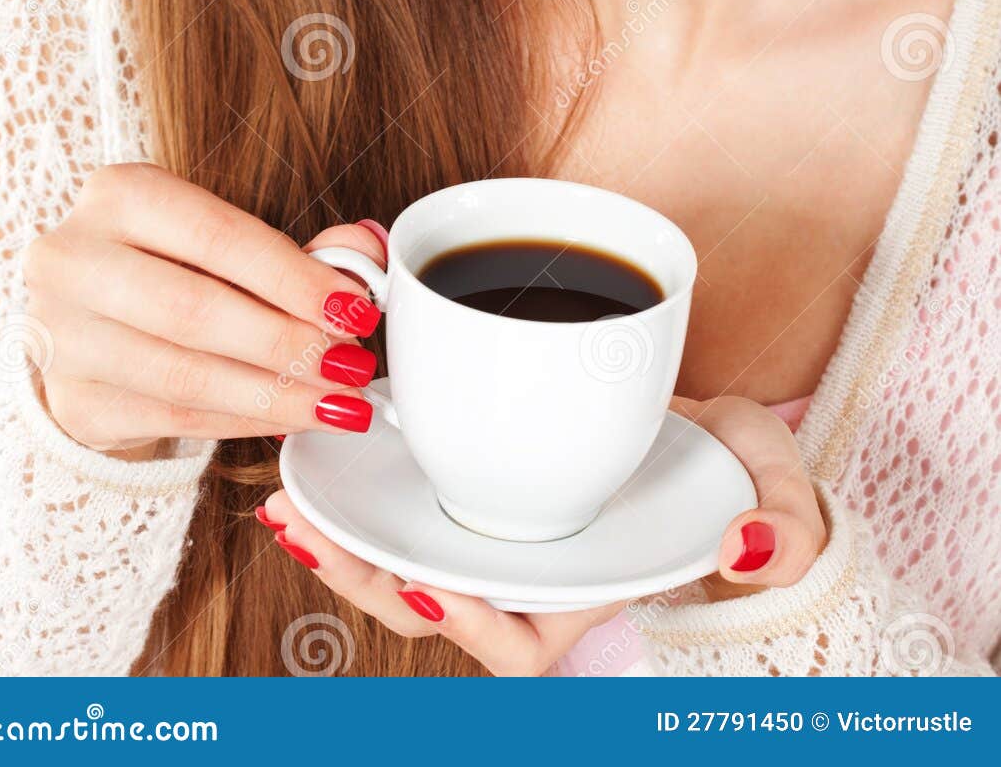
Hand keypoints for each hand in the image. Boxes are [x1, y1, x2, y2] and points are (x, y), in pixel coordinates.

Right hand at [21, 160, 387, 456]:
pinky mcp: (73, 400)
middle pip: (196, 310)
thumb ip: (295, 247)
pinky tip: (291, 417)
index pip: (218, 237)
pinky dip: (244, 421)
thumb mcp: (223, 238)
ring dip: (275, 395)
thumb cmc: (169, 265)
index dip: (294, 278)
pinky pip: (175, 416)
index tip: (355, 309)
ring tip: (336, 402)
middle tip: (350, 364)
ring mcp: (63, 335)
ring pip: (185, 374)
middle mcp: (74, 259)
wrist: (87, 320)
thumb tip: (366, 251)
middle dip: (288, 343)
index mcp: (119, 194)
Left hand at [256, 393, 827, 674]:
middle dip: (363, 577)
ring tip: (288, 503)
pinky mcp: (478, 476)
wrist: (714, 432)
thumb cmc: (743, 479)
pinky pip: (411, 500)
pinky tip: (320, 460)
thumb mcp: (781, 496)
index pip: (514, 639)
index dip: (465, 622)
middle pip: (431, 601)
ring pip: (406, 556)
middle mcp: (529, 575)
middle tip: (307, 529)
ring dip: (344, 537)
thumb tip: (743, 548)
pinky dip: (362, 489)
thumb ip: (784, 529)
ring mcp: (498, 529)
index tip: (425, 587)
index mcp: (588, 597)